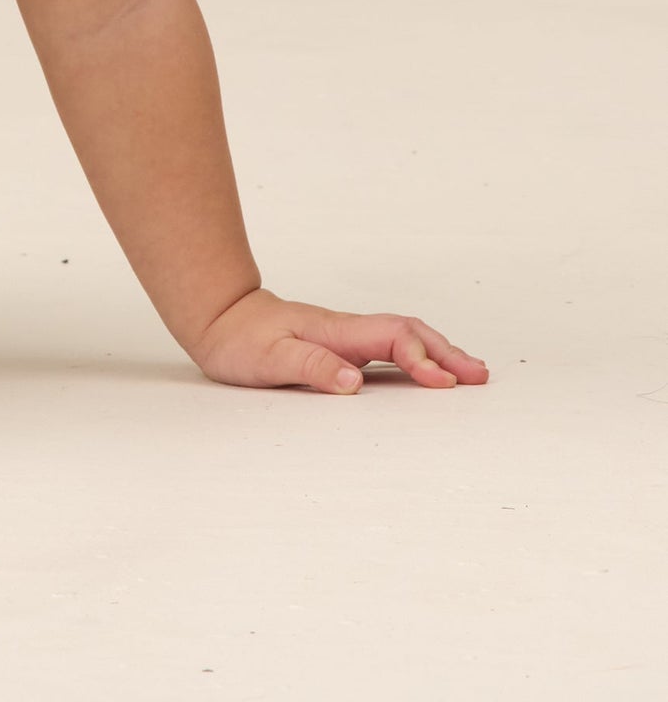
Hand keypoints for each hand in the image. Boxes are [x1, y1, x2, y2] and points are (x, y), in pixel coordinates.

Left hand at [191, 287, 488, 394]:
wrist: (221, 318)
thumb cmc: (242, 340)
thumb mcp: (270, 359)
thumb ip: (311, 368)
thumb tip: (353, 382)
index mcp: (338, 333)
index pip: (393, 338)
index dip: (421, 359)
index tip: (442, 383)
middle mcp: (349, 332)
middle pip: (410, 333)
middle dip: (447, 353)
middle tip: (480, 377)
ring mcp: (348, 339)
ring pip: (404, 339)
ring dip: (439, 354)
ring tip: (472, 375)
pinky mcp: (342, 349)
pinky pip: (390, 349)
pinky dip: (418, 358)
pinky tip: (428, 373)